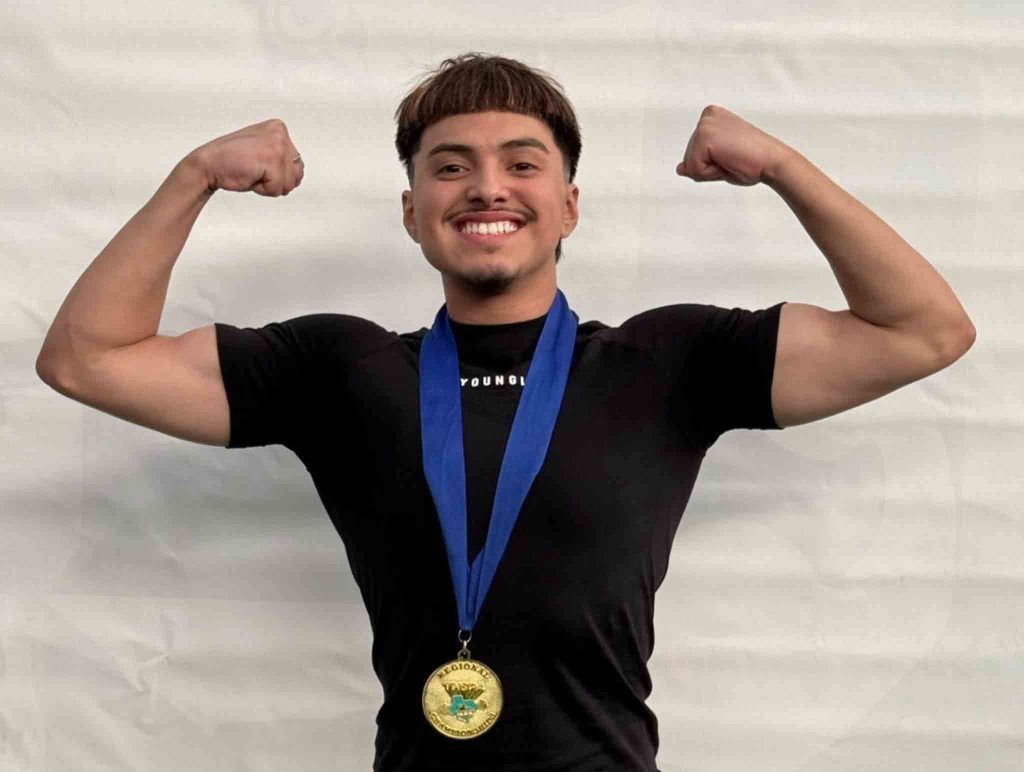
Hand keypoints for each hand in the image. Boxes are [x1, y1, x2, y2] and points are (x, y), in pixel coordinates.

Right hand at [188, 118, 304, 195]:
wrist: (208, 165)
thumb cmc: (233, 161)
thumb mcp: (263, 152)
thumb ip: (282, 157)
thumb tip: (299, 174)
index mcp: (279, 128)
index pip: (296, 164)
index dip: (277, 173)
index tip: (257, 164)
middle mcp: (280, 133)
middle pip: (297, 175)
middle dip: (276, 181)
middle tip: (254, 170)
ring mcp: (277, 145)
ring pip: (289, 184)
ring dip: (270, 186)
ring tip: (252, 172)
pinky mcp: (272, 160)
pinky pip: (277, 189)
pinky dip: (263, 190)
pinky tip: (249, 176)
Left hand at [676, 105, 789, 185]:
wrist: (772, 162)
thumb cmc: (752, 162)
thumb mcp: (718, 162)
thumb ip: (698, 163)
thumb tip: (679, 169)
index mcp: (711, 117)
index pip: (694, 152)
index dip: (711, 163)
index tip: (732, 155)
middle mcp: (706, 116)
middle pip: (689, 158)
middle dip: (709, 167)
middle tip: (733, 159)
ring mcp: (705, 125)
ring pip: (690, 165)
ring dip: (710, 171)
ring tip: (732, 159)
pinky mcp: (704, 137)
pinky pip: (695, 170)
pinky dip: (711, 173)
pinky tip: (728, 161)